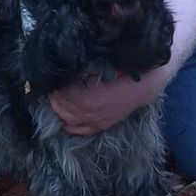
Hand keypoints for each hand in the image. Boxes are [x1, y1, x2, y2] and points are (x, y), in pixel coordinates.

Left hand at [49, 67, 168, 135]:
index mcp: (86, 98)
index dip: (54, 85)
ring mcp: (95, 121)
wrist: (144, 85)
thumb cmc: (122, 71)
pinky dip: (70, 125)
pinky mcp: (103, 125)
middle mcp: (88, 113)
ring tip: (56, 99)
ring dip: (60, 109)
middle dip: (54, 96)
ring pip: (68, 119)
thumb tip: (64, 67)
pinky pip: (81, 130)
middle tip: (53, 86)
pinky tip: (64, 121)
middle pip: (61, 107)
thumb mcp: (98, 66)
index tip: (51, 77)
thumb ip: (80, 70)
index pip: (60, 94)